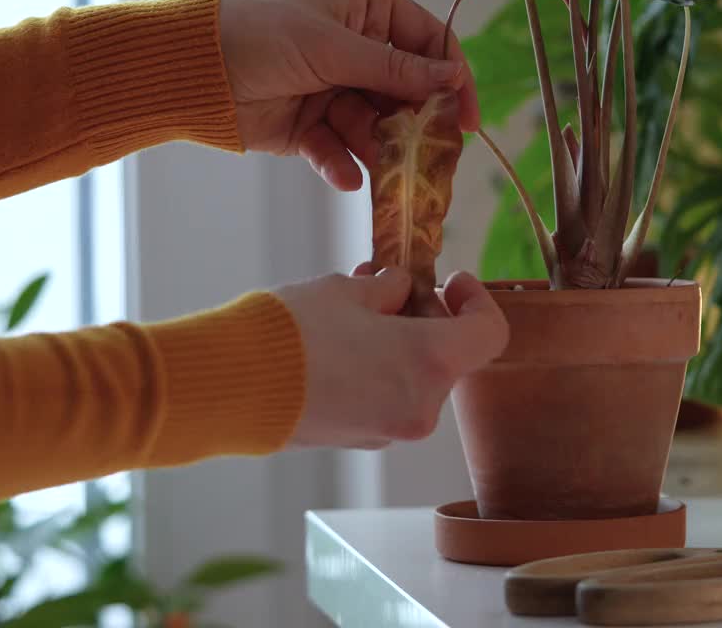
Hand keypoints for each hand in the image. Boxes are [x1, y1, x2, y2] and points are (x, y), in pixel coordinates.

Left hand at [219, 0, 479, 190]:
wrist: (188, 69)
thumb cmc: (258, 33)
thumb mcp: (332, 48)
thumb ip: (393, 71)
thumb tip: (451, 80)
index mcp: (366, 8)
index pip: (427, 42)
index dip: (452, 79)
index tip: (467, 120)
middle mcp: (354, 47)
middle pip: (405, 93)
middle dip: (414, 126)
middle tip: (430, 157)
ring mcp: (331, 88)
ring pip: (374, 127)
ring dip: (378, 150)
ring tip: (383, 171)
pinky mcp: (308, 126)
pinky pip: (337, 150)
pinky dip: (341, 164)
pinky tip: (345, 176)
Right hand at [274, 263, 507, 449]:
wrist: (232, 387)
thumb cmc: (293, 332)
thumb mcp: (346, 291)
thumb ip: (389, 289)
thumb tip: (400, 291)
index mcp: (431, 363)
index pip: (489, 334)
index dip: (477, 302)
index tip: (450, 282)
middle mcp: (421, 406)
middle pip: (447, 356)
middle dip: (423, 316)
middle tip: (387, 285)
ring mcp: (389, 430)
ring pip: (414, 377)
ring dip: (397, 341)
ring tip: (353, 307)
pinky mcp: (358, 440)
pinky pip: (385, 398)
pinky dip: (377, 368)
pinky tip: (339, 341)